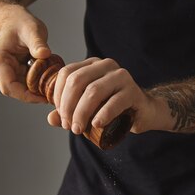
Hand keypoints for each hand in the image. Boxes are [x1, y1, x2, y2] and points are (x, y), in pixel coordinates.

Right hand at [0, 5, 51, 102]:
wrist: (13, 21)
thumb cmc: (20, 23)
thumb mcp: (32, 29)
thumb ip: (37, 42)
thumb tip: (45, 54)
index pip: (8, 86)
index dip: (26, 96)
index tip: (44, 98)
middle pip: (15, 91)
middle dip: (34, 94)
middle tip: (54, 93)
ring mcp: (1, 74)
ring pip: (20, 89)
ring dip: (36, 89)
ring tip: (53, 83)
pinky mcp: (10, 75)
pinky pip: (23, 85)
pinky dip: (36, 84)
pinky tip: (48, 79)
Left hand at [47, 57, 166, 134]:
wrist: (143, 112)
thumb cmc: (113, 109)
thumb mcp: (87, 110)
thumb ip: (68, 113)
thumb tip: (51, 118)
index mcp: (92, 65)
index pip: (67, 74)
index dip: (58, 96)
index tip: (60, 115)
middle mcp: (106, 65)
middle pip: (77, 81)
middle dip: (68, 106)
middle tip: (69, 125)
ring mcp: (121, 76)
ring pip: (93, 91)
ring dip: (82, 113)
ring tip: (79, 129)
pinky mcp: (133, 91)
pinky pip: (114, 102)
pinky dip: (102, 115)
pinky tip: (97, 125)